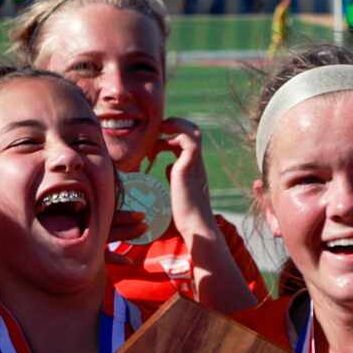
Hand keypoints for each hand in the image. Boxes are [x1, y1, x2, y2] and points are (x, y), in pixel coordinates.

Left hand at [157, 117, 219, 232]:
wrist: (195, 227)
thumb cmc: (185, 217)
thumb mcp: (176, 191)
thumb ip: (173, 178)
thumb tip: (166, 168)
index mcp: (194, 169)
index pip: (187, 142)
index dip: (172, 136)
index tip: (155, 143)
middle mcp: (197, 164)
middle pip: (194, 131)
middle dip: (175, 125)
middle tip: (157, 130)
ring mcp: (195, 164)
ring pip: (193, 132)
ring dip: (174, 127)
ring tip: (158, 132)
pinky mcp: (189, 167)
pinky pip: (187, 141)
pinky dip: (172, 138)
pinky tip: (156, 148)